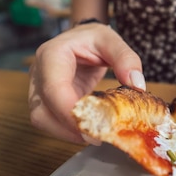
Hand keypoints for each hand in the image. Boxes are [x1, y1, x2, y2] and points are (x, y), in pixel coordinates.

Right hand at [28, 22, 145, 143]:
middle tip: (97, 137)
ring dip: (67, 133)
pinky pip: (50, 121)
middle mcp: (38, 73)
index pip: (53, 89)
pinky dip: (68, 129)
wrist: (80, 38)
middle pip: (41, 111)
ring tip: (95, 135)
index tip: (93, 127)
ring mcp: (38, 88)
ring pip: (42, 120)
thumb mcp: (111, 39)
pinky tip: (88, 129)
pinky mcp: (45, 101)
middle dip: (68, 129)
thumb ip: (126, 58)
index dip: (69, 112)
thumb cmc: (92, 38)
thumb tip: (137, 84)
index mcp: (52, 54)